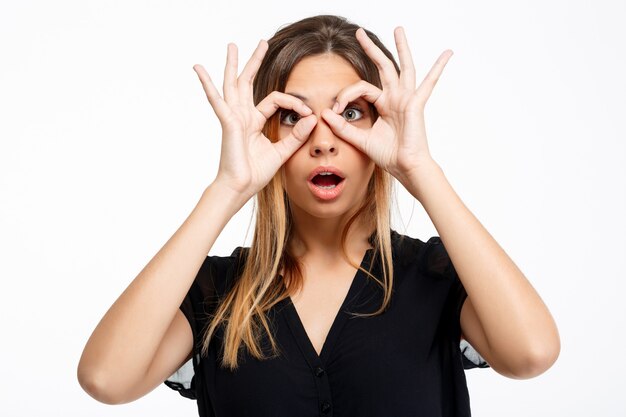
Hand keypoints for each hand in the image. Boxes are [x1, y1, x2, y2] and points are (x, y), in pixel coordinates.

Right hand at [194, 40, 316, 197]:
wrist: (240, 188)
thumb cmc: (255, 173)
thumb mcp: (282, 152)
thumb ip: (297, 136)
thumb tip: (312, 118)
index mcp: (254, 122)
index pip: (276, 100)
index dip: (295, 103)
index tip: (309, 113)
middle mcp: (242, 116)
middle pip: (248, 82)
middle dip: (255, 62)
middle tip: (263, 43)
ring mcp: (233, 117)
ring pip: (233, 84)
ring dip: (233, 64)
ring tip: (232, 45)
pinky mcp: (227, 122)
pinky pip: (217, 100)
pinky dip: (207, 84)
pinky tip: (199, 69)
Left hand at [320, 27, 451, 184]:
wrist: (405, 167)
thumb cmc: (388, 156)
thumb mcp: (360, 140)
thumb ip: (343, 127)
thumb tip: (325, 113)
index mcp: (384, 105)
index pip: (362, 89)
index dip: (346, 95)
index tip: (337, 109)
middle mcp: (396, 98)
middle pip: (383, 67)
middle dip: (371, 49)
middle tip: (359, 32)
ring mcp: (407, 99)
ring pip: (403, 67)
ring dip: (401, 47)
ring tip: (398, 29)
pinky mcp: (416, 104)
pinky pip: (429, 83)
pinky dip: (439, 67)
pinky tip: (447, 53)